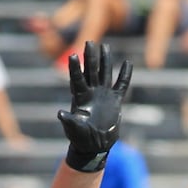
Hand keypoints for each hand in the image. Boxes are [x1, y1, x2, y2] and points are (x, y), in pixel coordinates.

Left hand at [57, 41, 132, 172]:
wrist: (94, 145)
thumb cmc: (81, 138)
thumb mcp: (73, 129)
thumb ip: (68, 121)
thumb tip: (60, 113)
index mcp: (80, 97)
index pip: (77, 79)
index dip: (75, 68)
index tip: (72, 55)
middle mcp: (91, 92)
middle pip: (91, 71)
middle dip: (90, 57)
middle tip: (89, 42)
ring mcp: (103, 95)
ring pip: (105, 73)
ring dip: (105, 60)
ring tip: (104, 46)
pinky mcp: (115, 100)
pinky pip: (121, 85)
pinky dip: (124, 75)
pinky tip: (127, 63)